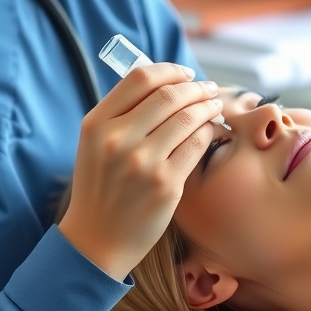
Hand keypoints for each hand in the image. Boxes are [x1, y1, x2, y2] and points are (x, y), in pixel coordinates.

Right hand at [59, 63, 222, 279]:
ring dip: (207, 106)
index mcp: (96, 124)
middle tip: (208, 89)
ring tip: (214, 105)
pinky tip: (210, 131)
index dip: (170, 71)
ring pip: (188, 118)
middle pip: (169, 95)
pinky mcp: (166, 184)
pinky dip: (208, 132)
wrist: (97, 240)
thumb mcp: (96, 144)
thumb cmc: (102, 186)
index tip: (186, 74)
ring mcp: (143, 162)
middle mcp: (117, 140)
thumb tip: (166, 82)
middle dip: (196, 87)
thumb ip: (122, 113)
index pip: (140, 79)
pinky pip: (197, 144)